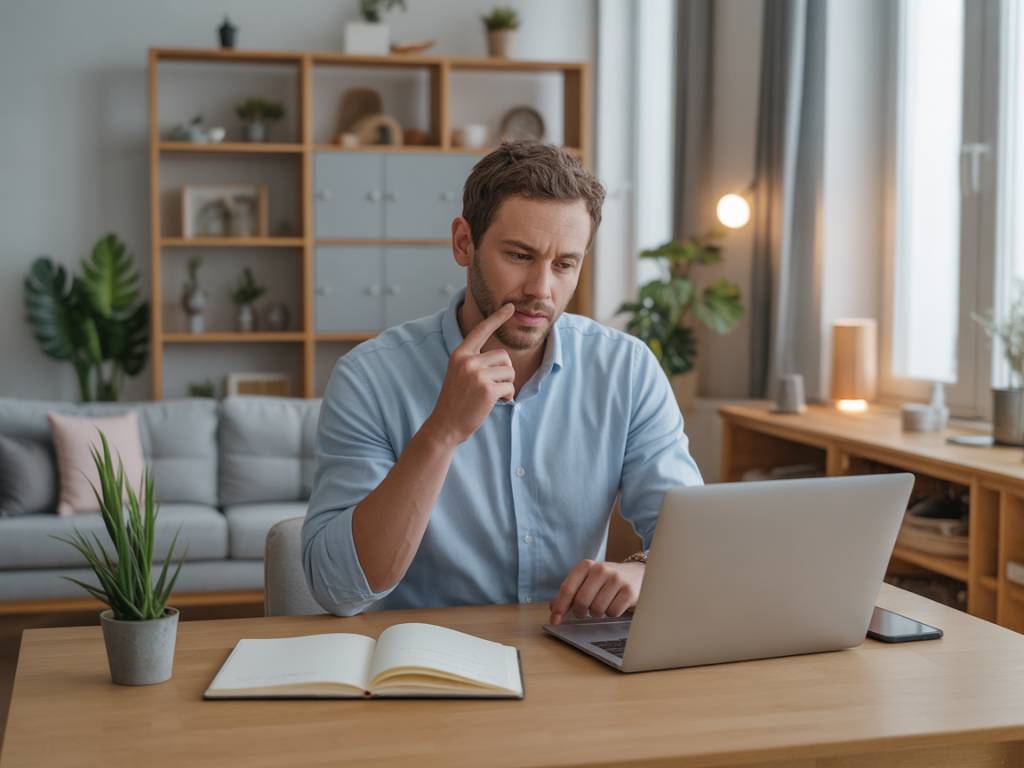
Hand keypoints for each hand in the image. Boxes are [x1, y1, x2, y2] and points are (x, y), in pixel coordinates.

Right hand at [424, 303, 515, 446]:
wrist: (445, 425)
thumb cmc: (456, 401)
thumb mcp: (460, 374)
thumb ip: (475, 361)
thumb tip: (502, 357)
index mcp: (460, 354)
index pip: (481, 331)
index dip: (497, 317)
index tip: (510, 307)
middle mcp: (468, 361)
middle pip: (503, 356)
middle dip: (505, 372)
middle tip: (492, 386)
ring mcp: (477, 374)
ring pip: (509, 371)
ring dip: (507, 384)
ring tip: (494, 395)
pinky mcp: (487, 389)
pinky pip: (510, 387)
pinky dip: (508, 396)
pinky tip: (497, 403)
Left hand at [547, 560, 644, 625]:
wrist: (637, 574)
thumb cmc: (606, 580)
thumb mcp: (587, 580)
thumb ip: (569, 593)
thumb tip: (553, 608)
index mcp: (586, 565)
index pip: (567, 588)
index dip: (560, 607)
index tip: (555, 620)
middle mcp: (601, 569)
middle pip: (581, 601)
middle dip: (580, 612)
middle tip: (583, 612)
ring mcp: (616, 579)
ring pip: (597, 609)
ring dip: (597, 613)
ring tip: (602, 605)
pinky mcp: (629, 591)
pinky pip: (613, 612)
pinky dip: (612, 613)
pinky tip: (614, 604)